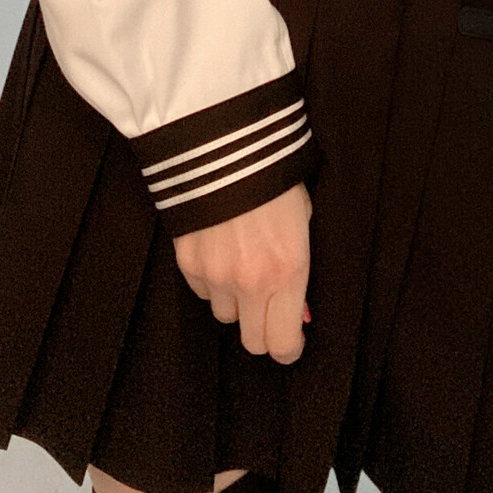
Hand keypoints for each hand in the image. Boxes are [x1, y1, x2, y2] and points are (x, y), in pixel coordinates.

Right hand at [173, 179, 312, 362]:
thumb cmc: (274, 175)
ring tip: (242, 265)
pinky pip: (201, 289)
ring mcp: (216, 275)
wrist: (226, 145)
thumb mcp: (304, 220)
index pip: (283, 342)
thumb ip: (298, 269)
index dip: (288, 347)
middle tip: (268, 309)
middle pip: (253, 341)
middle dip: (263, 330)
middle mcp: (251, 282)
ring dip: (235, 300)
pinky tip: (219, 248)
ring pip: (224, 314)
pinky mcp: (188, 263)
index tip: (291, 341)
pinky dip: (211, 279)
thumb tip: (298, 308)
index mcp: (288, 271)